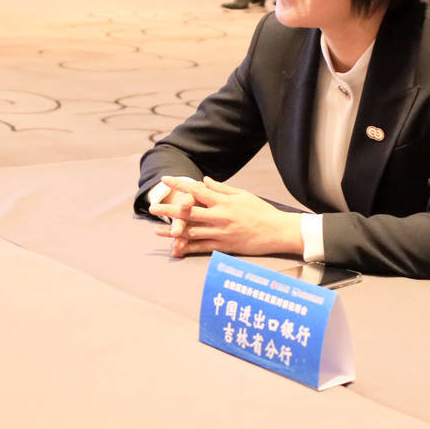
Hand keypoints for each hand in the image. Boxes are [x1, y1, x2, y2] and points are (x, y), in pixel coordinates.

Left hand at [147, 175, 297, 258]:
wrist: (276, 232)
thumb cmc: (261, 211)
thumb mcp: (243, 194)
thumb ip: (222, 188)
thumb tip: (205, 180)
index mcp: (224, 201)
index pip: (197, 190)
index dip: (180, 184)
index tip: (166, 180)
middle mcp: (219, 216)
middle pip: (189, 212)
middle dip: (169, 209)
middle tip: (153, 207)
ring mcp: (220, 233)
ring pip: (191, 231)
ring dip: (172, 231)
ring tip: (157, 230)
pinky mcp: (223, 246)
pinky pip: (201, 247)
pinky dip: (187, 248)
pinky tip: (175, 248)